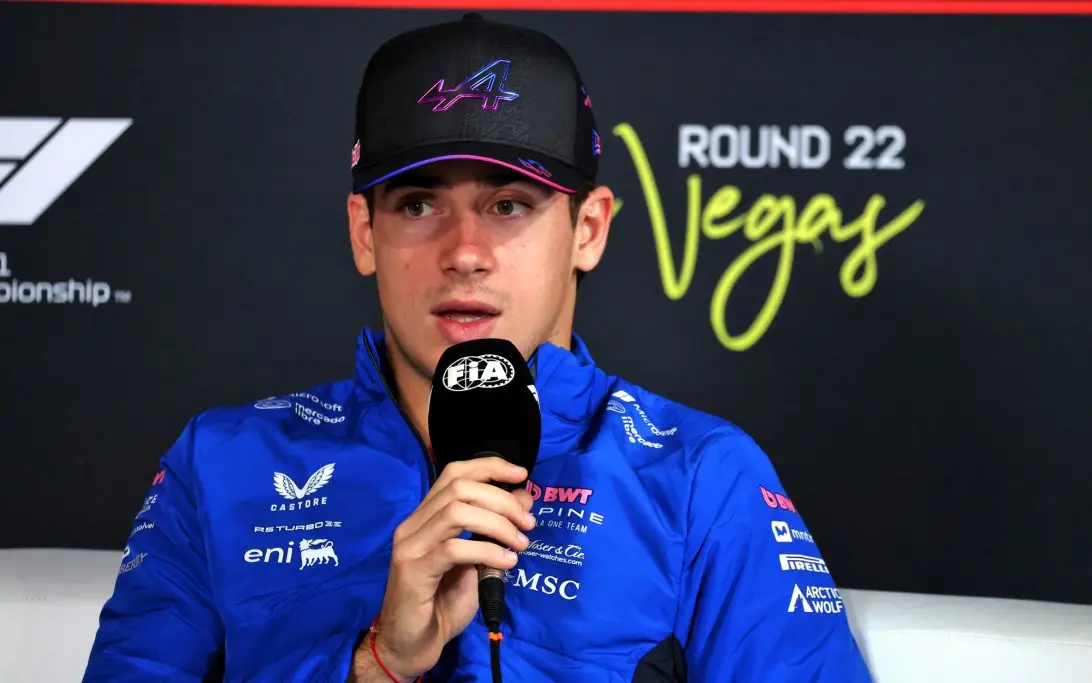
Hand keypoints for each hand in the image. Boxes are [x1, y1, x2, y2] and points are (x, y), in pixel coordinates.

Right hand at [352, 456, 535, 681]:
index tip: (522, 475)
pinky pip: (454, 549)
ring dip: (498, 524)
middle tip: (528, 523)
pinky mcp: (413, 571)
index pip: (454, 473)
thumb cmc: (443, 602)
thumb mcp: (477, 560)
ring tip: (520, 544)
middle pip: (460, 488)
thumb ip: (494, 528)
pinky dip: (487, 551)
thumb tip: (524, 497)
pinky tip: (506, 563)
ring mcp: (410, 546)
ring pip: (457, 513)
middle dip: (502, 500)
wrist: (412, 643)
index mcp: (426, 516)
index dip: (489, 467)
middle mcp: (413, 524)